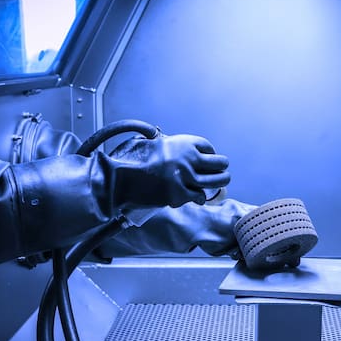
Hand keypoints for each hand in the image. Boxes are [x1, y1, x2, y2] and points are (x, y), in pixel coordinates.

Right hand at [108, 134, 229, 208]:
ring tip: (220, 183)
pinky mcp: (180, 194)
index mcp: (180, 142)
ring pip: (215, 181)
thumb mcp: (149, 143)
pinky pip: (199, 196)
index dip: (210, 153)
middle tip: (222, 172)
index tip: (209, 158)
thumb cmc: (129, 161)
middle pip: (219, 163)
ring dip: (219, 183)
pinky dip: (199, 198)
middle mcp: (187, 157)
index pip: (207, 146)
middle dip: (221, 168)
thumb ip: (165, 145)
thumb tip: (167, 145)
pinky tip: (197, 198)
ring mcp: (185, 177)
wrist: (117, 179)